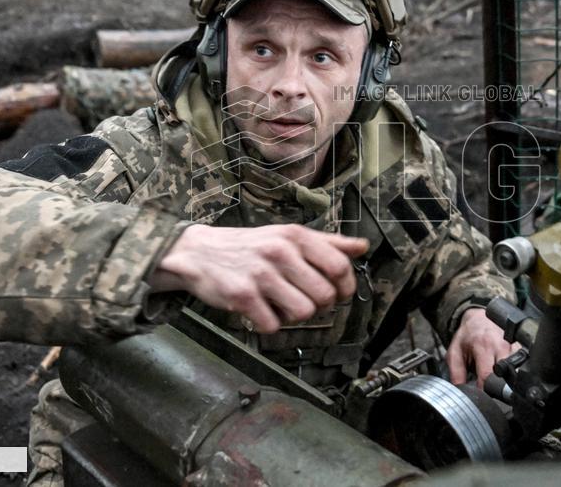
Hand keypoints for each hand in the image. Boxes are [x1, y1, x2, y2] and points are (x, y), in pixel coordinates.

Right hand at [151, 223, 367, 332]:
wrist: (198, 252)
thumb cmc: (250, 246)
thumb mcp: (287, 235)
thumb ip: (327, 242)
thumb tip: (363, 246)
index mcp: (295, 236)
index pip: (339, 267)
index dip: (346, 287)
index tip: (339, 294)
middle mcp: (280, 252)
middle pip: (324, 295)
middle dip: (319, 306)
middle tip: (304, 300)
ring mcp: (261, 275)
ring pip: (303, 313)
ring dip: (295, 316)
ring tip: (280, 305)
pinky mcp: (242, 296)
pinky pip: (273, 325)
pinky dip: (269, 324)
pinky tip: (260, 311)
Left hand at [446, 308, 516, 388]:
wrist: (479, 318)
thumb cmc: (467, 336)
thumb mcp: (455, 353)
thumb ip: (456, 374)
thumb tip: (461, 392)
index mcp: (483, 346)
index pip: (487, 376)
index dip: (485, 390)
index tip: (482, 396)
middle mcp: (501, 346)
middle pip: (504, 376)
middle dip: (498, 387)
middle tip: (490, 389)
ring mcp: (513, 346)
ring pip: (514, 372)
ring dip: (506, 380)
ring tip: (496, 379)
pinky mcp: (520, 347)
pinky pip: (520, 365)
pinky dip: (513, 372)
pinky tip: (504, 371)